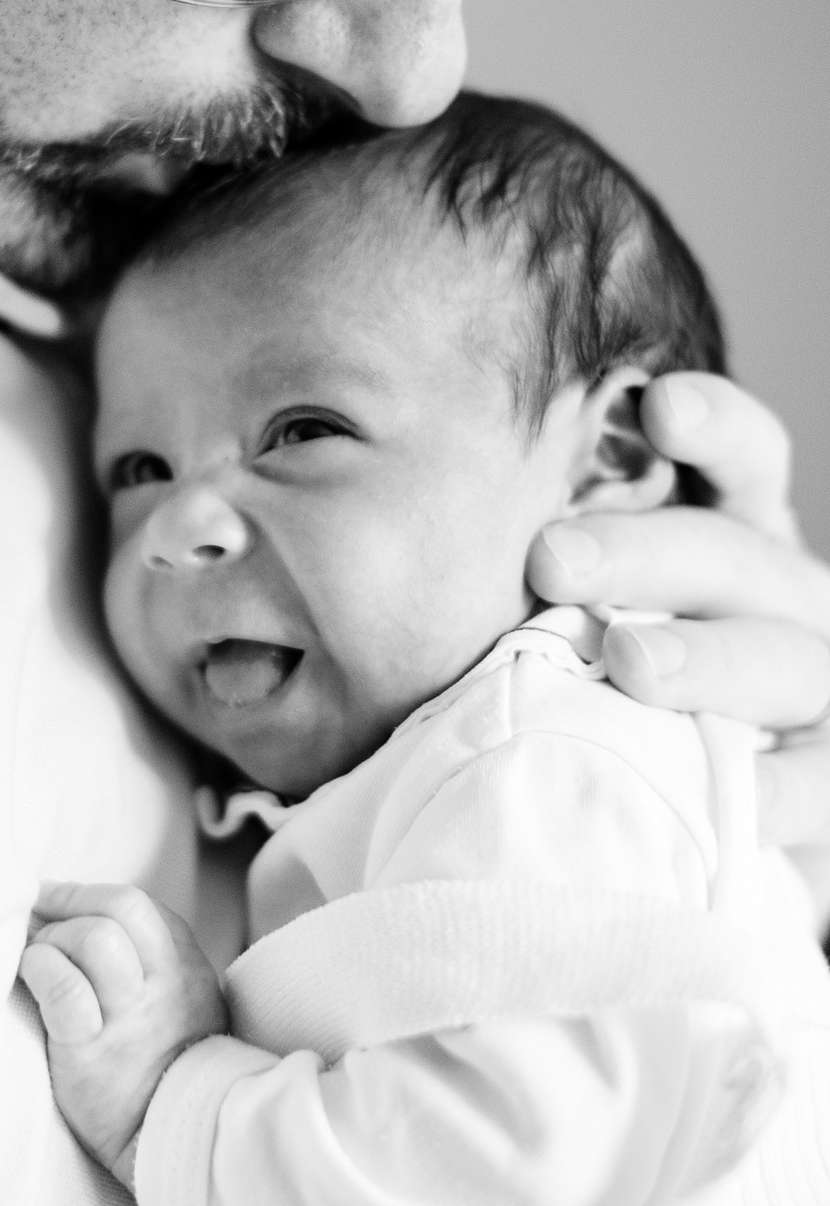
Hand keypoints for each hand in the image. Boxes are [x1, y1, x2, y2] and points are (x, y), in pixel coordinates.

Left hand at [19, 882, 227, 1185]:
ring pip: (95, 938)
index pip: (134, 903)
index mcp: (183, 965)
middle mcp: (163, 982)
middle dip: (68, 904)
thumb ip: (148, 961)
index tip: (49, 901)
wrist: (176, 1144)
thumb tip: (83, 918)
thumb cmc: (166, 1070)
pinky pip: (65, 986)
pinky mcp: (93, 1051)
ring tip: (36, 961)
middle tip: (37, 925)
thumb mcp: (181, 1001)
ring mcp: (130, 1016)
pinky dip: (40, 969)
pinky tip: (30, 978)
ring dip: (53, 939)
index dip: (83, 895)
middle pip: (121, 905)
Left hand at [527, 375, 829, 927]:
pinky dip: (770, 787)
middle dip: (642, 552)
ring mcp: (810, 678)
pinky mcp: (825, 772)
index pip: (741, 456)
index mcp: (730, 529)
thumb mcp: (579, 600)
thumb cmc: (592, 672)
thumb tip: (417, 510)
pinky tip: (713, 787)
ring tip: (629, 663)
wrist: (671, 798)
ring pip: (776, 657)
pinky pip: (814, 780)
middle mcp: (781, 592)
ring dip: (703, 659)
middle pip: (728, 554)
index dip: (713, 426)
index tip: (660, 407)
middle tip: (551, 560)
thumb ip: (544, 561)